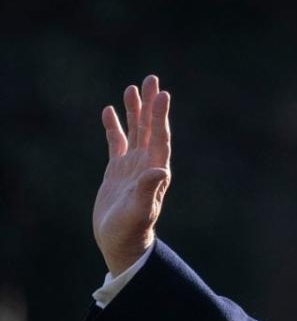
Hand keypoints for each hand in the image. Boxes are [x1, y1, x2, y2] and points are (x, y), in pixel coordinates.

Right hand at [93, 75, 171, 275]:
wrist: (121, 242)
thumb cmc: (131, 230)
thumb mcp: (140, 210)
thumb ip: (149, 190)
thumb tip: (160, 170)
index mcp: (156, 170)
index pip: (160, 137)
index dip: (160, 116)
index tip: (162, 94)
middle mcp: (148, 164)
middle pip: (150, 127)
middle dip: (151, 104)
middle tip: (151, 79)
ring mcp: (133, 166)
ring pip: (135, 131)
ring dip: (135, 111)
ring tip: (133, 87)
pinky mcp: (118, 171)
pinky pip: (117, 143)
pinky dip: (114, 127)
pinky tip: (110, 111)